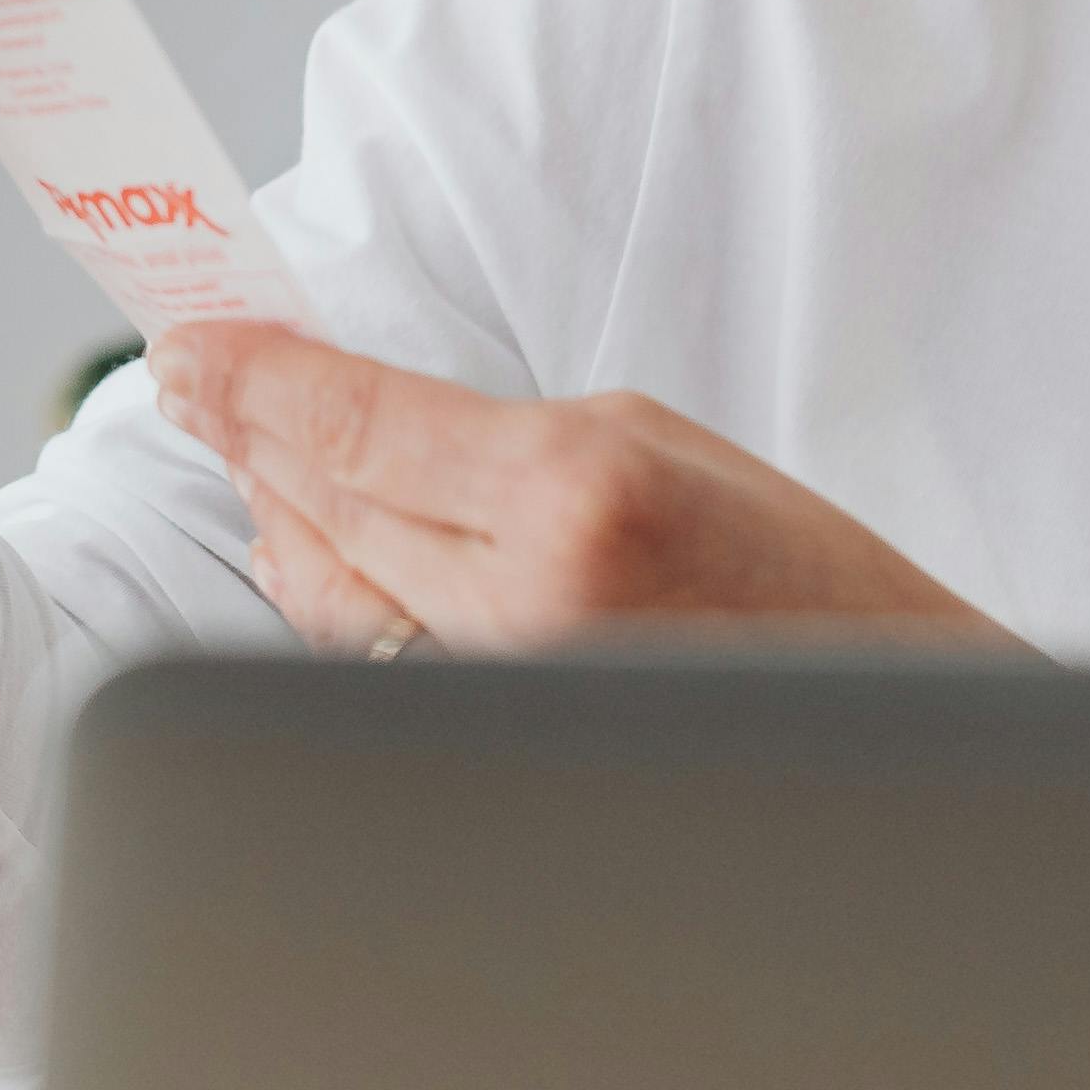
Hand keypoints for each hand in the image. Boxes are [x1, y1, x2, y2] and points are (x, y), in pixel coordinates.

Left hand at [153, 320, 1021, 655]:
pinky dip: (330, 598)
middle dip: (246, 436)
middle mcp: (523, 603)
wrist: (898, 711)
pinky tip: (309, 552)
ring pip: (328, 596)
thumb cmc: (800, 580)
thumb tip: (353, 426)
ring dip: (278, 516)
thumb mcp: (657, 446)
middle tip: (191, 382)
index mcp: (575, 496)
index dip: (256, 380)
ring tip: (245, 451)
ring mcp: (503, 691)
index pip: (357, 424)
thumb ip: (496, 439)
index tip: (191, 345)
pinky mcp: (499, 744)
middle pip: (322, 507)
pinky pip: (373, 662)